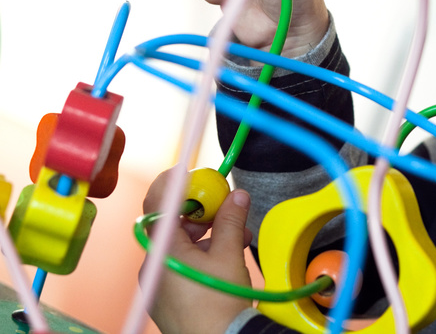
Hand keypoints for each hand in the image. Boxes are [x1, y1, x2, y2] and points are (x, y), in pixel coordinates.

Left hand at [141, 169, 254, 333]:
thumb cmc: (219, 305)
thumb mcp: (229, 255)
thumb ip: (230, 220)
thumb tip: (236, 195)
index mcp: (163, 249)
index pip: (158, 202)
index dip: (173, 182)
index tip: (191, 172)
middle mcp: (154, 263)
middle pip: (173, 223)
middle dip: (202, 211)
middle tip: (227, 205)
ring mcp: (159, 281)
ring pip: (180, 244)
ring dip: (208, 233)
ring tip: (239, 235)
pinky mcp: (168, 295)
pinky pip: (182, 263)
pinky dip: (203, 253)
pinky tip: (227, 255)